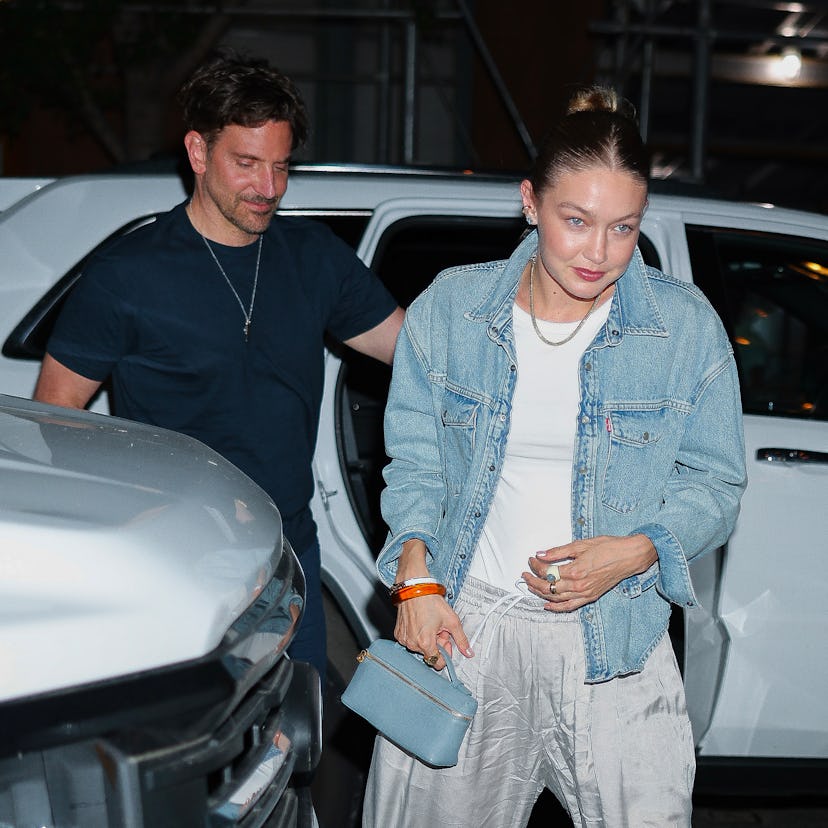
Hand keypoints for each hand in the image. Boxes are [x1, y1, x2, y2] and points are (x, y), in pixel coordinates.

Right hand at [392, 539, 472, 668]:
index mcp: (425, 642)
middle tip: (440, 628)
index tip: (447, 642)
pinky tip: (421, 623)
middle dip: (437, 643)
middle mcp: (412, 643)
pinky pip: (410, 640)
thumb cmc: (430, 601)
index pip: (436, 662)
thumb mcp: (451, 620)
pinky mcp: (398, 633)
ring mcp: (403, 638)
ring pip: (419, 647)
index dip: (445, 654)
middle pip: (429, 653)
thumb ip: (461, 639)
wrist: (414, 588)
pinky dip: (417, 635)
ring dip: (427, 639)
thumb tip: (468, 652)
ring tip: (430, 624)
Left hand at [521, 534, 656, 611]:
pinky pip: (570, 606)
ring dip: (541, 593)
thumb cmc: (607, 547)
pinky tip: (547, 605)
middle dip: (533, 581)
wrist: (629, 556)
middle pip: (549, 587)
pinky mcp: (590, 597)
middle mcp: (579, 585)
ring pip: (556, 598)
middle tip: (525, 574)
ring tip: (531, 586)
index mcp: (575, 570)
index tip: (531, 559)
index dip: (536, 566)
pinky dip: (557, 607)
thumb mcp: (580, 545)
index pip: (548, 572)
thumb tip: (540, 554)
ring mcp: (585, 593)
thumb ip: (558, 552)